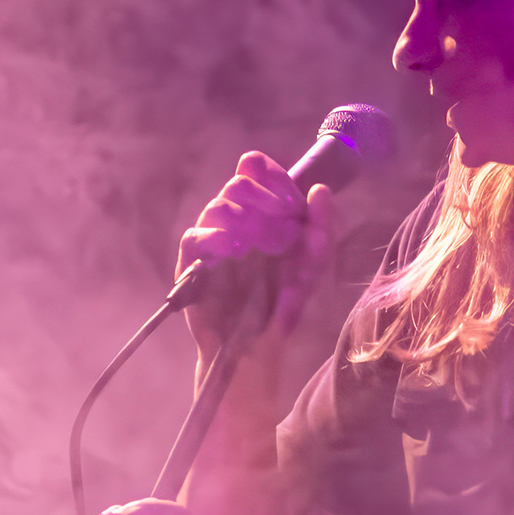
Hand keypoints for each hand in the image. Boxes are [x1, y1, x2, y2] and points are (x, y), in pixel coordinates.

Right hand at [174, 152, 337, 356]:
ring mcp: (212, 239)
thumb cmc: (283, 303)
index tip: (290, 198)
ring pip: (215, 206)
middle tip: (280, 225)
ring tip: (257, 244)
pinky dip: (214, 238)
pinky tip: (234, 250)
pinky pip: (194, 236)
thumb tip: (320, 189)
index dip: (271, 174)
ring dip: (240, 218)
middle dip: (261, 199)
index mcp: (261, 212)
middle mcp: (235, 220)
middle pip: (237, 184)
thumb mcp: (312, 267)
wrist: (256, 344)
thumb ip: (321, 228)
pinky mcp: (192, 262)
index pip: (257, 171)